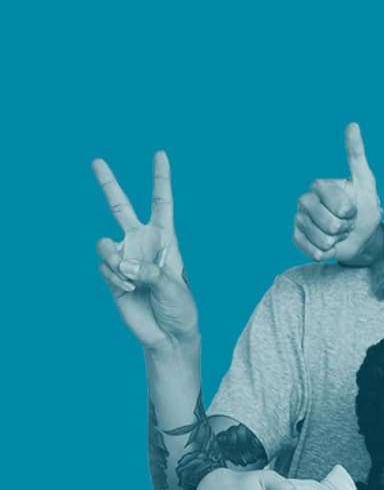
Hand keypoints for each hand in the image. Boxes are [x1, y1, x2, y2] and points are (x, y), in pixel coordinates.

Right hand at [93, 152, 198, 351]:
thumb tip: (122, 262)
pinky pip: (105, 267)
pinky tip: (130, 290)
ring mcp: (125, 258)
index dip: (160, 179)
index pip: (162, 203)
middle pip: (120, 207)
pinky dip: (116, 279)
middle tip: (96, 160)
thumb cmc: (180, 309)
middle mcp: (142, 243)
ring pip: (106, 245)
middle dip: (108, 184)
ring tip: (135, 281)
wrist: (167, 335)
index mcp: (165, 239)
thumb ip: (149, 271)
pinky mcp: (113, 275)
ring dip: (117, 263)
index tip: (160, 155)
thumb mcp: (173, 287)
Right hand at [293, 123, 381, 263]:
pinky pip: (310, 249)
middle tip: (346, 224)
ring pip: (322, 239)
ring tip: (338, 235)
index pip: (338, 206)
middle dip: (344, 229)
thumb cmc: (364, 209)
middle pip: (329, 224)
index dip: (350, 213)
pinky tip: (328, 245)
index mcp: (319, 185)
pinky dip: (325, 252)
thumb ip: (356, 155)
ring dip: (336, 242)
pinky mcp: (296, 238)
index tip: (353, 210)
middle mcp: (305, 200)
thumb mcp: (366, 183)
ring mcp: (299, 219)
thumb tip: (353, 124)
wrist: (361, 238)